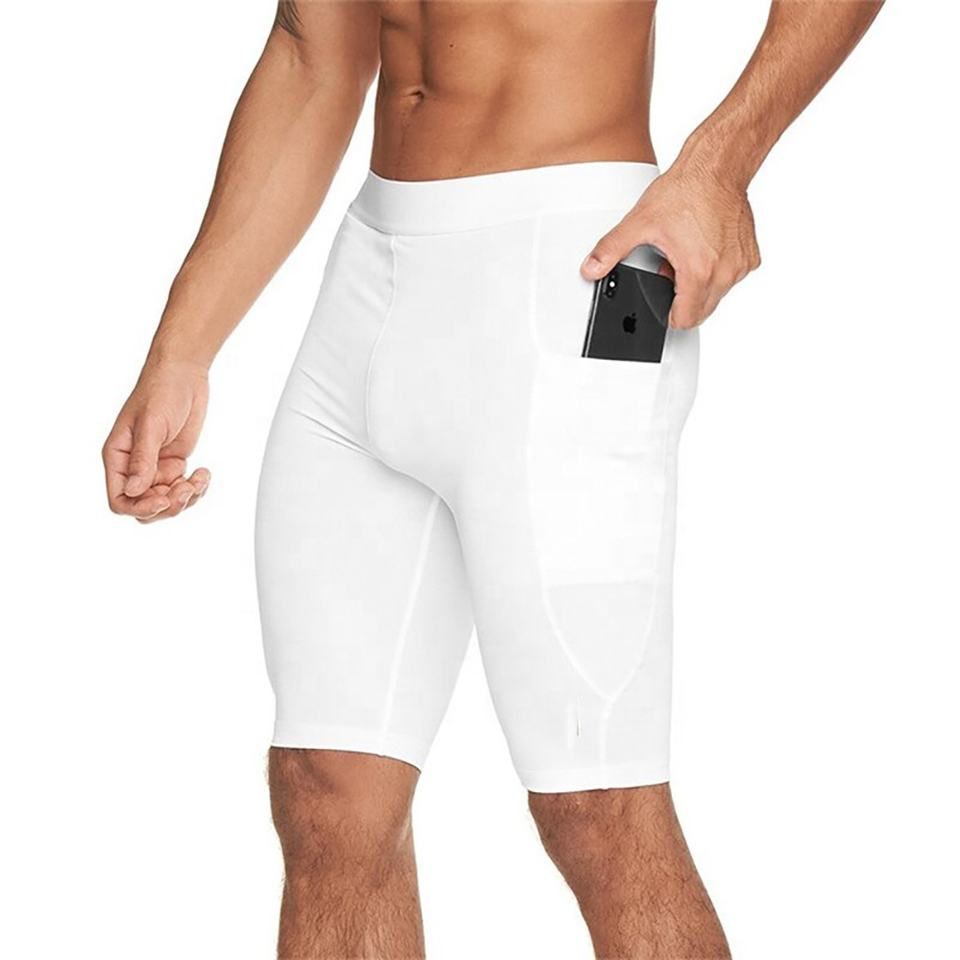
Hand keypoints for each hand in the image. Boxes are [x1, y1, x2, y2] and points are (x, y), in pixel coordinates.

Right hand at [102, 359, 210, 521]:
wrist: (183, 375)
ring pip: (166, 502)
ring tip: (199, 478)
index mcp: (119, 457)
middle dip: (168, 505)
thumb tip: (133, 491)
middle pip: (144, 507)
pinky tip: (204, 473)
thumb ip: (143, 459)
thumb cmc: (161, 391)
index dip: (141, 508)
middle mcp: (134, 466)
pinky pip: (182, 490)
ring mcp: (155, 467)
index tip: (164, 498)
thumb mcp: (151, 425)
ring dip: (186, 498)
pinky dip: (196, 488)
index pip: (120, 500)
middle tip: (187, 487)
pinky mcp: (174, 464)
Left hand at [581, 161, 760, 328]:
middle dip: (683, 299)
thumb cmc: (686, 190)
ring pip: (717, 295)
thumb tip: (591, 268)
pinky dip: (717, 270)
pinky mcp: (751, 256)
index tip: (662, 301)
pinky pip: (731, 278)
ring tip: (687, 254)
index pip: (685, 320)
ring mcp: (741, 265)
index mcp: (699, 271)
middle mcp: (725, 272)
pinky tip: (704, 248)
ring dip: (700, 285)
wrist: (717, 167)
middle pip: (701, 311)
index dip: (668, 314)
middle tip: (671, 268)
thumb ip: (611, 250)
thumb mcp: (639, 223)